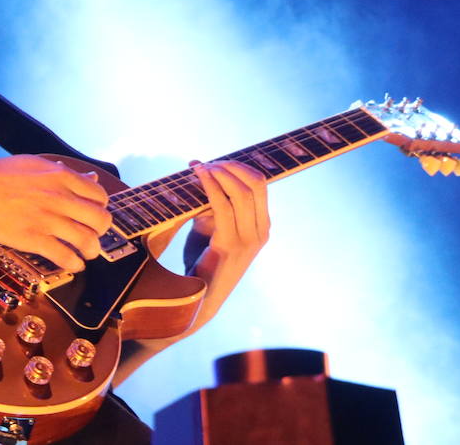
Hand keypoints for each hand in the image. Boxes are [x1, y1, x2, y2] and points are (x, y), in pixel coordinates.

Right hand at [0, 155, 111, 272]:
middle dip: (101, 230)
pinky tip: (72, 264)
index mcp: (61, 176)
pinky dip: (74, 264)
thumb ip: (64, 173)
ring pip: (88, 240)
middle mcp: (59, 197)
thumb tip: (90, 178)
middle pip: (101, 219)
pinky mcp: (33, 239)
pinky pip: (65, 257)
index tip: (91, 214)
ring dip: (91, 250)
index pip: (100, 195)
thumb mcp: (35, 164)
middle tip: (92, 234)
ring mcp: (47, 219)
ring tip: (86, 253)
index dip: (99, 207)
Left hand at [176, 159, 269, 337]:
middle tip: (207, 163)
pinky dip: (209, 185)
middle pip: (255, 182)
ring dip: (218, 172)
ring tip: (199, 168)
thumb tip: (204, 176)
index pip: (261, 184)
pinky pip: (222, 205)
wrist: (198, 299)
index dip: (239, 166)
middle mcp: (261, 232)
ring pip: (240, 191)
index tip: (216, 161)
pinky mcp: (230, 245)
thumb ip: (215, 206)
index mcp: (262, 227)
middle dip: (230, 166)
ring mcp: (248, 240)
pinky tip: (198, 176)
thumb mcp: (213, 229)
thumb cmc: (203, 262)